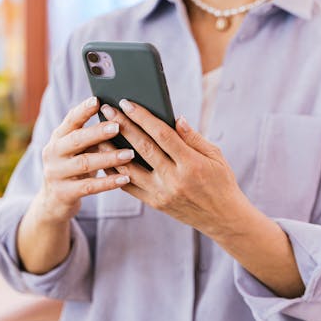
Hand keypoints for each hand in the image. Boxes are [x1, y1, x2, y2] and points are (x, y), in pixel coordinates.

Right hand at [38, 97, 134, 224]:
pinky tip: (125, 178)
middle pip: (76, 140)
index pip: (70, 120)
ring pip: (84, 163)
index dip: (83, 110)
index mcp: (58, 138)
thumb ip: (93, 136)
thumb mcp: (79, 150)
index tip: (98, 100)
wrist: (54, 201)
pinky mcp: (64, 193)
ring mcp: (56, 173)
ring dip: (109, 158)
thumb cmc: (75, 168)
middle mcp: (53, 153)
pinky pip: (89, 187)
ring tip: (130, 154)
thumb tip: (122, 118)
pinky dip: (108, 182)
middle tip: (118, 126)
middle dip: (97, 132)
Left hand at [98, 99, 250, 237]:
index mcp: (191, 163)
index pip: (162, 134)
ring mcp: (162, 193)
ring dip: (111, 149)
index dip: (143, 117)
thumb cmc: (221, 181)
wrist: (222, 217)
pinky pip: (129, 186)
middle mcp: (174, 179)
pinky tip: (105, 159)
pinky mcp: (155, 203)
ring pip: (130, 168)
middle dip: (122, 126)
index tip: (127, 103)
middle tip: (107, 110)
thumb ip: (193, 138)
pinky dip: (115, 172)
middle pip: (143, 147)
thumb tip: (176, 118)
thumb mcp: (216, 156)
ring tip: (98, 133)